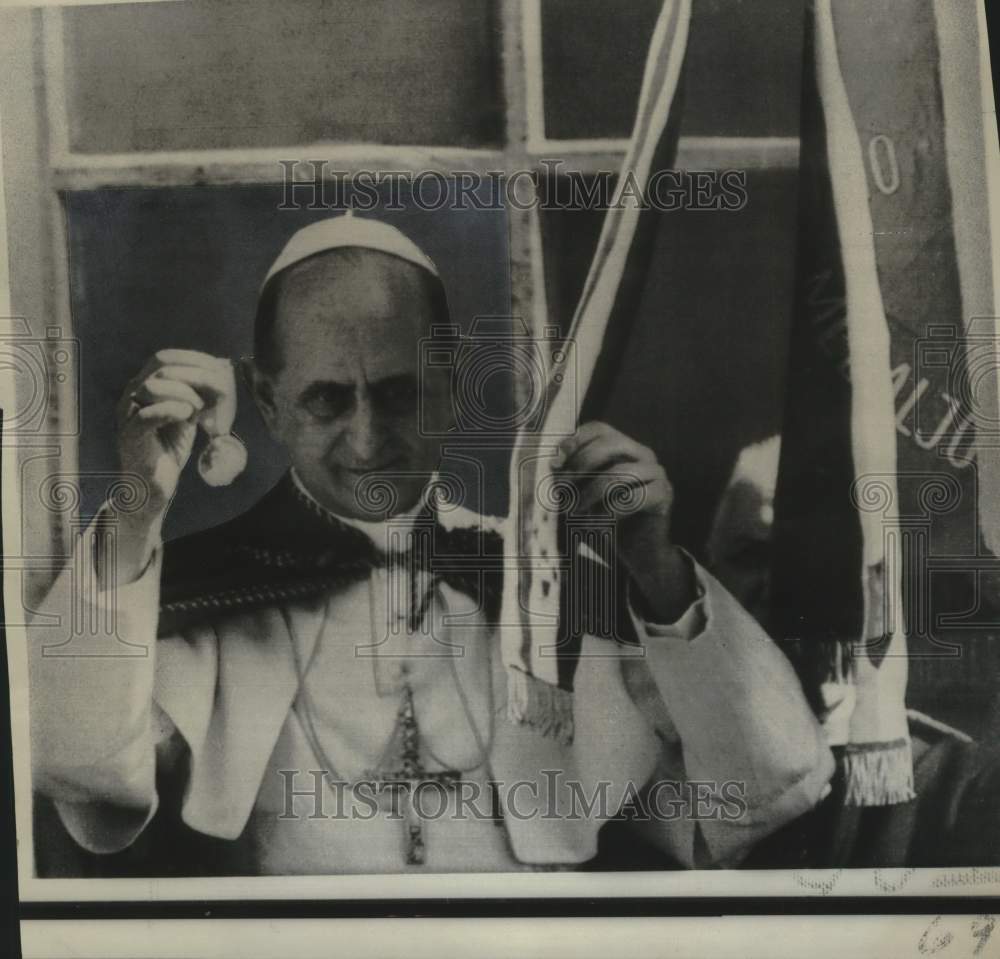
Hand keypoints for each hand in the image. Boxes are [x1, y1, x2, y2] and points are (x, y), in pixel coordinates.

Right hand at [111, 349, 235, 582]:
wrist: (152, 485)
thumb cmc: (168, 448)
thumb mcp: (187, 415)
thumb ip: (197, 395)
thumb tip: (221, 373)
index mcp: (142, 387)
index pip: (163, 358)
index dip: (193, 359)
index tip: (218, 369)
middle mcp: (131, 396)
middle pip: (161, 367)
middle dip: (195, 376)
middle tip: (215, 392)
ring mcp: (127, 415)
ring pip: (153, 386)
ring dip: (184, 393)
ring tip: (197, 410)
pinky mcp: (130, 436)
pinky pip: (147, 415)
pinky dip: (172, 410)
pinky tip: (187, 416)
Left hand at [556, 421, 694, 622]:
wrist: (638, 549)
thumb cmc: (607, 517)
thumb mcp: (585, 492)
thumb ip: (573, 476)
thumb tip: (553, 464)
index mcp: (624, 447)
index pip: (599, 429)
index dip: (576, 440)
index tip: (555, 461)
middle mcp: (643, 454)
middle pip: (610, 444)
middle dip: (581, 464)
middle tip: (562, 487)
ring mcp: (657, 473)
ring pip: (618, 472)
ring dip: (590, 493)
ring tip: (575, 511)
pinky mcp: (663, 495)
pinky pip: (633, 498)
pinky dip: (609, 511)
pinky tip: (598, 524)